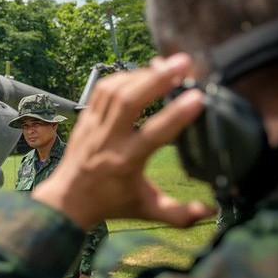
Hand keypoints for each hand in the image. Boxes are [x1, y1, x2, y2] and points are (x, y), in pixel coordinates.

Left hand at [32, 53, 215, 228]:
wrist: (68, 201)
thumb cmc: (112, 204)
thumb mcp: (147, 210)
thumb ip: (180, 215)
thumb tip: (210, 209)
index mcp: (125, 162)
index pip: (153, 134)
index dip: (176, 115)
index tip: (197, 97)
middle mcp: (107, 140)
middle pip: (128, 101)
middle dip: (156, 78)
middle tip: (183, 62)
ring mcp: (92, 126)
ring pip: (114, 90)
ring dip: (142, 74)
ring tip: (168, 66)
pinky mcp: (85, 117)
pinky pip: (102, 89)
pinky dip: (123, 77)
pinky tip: (141, 74)